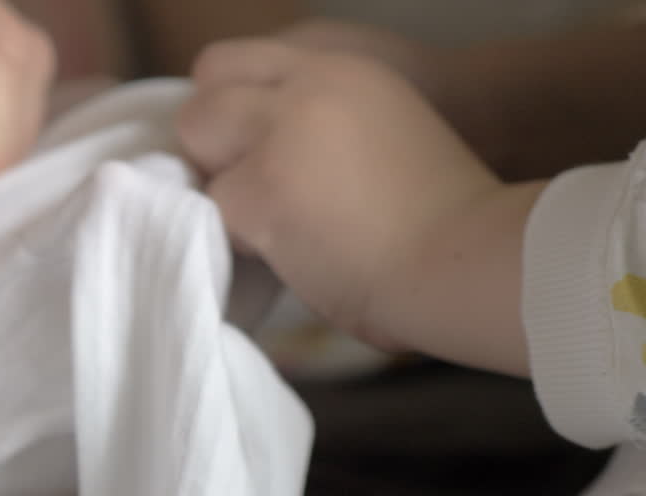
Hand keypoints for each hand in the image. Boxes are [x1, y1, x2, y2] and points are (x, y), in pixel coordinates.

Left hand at [177, 41, 533, 374]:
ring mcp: (282, 132)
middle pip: (203, 100)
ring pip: (200, 149)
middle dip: (213, 150)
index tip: (243, 154)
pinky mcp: (264, 188)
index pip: (231, 64)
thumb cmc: (439, 218)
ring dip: (227, 191)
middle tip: (253, 193)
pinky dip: (244, 237)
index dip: (226, 112)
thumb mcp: (378, 133)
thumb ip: (313, 124)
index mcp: (339, 69)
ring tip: (284, 224)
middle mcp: (307, 85)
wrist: (467, 259)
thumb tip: (244, 149)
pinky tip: (294, 251)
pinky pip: (217, 210)